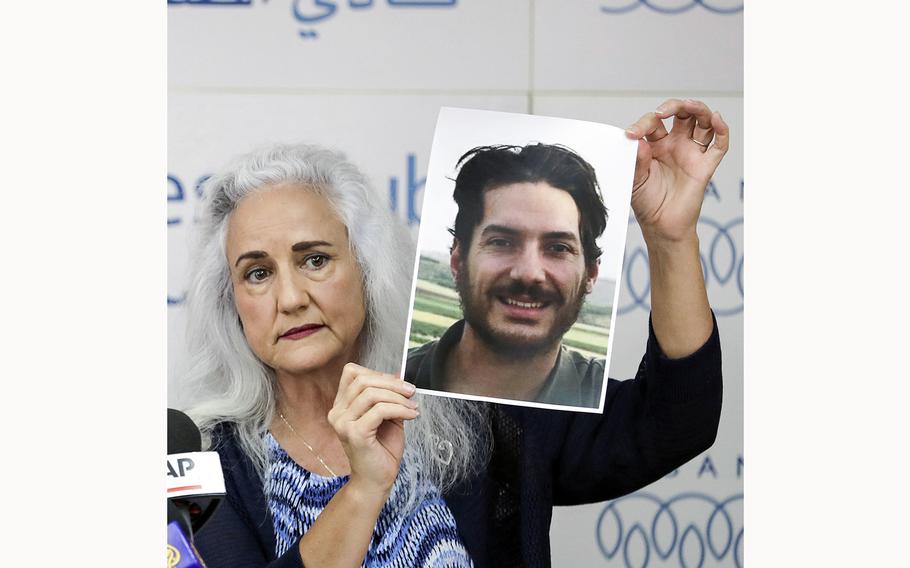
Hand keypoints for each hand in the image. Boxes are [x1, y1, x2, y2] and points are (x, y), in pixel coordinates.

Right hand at [327, 363, 417, 494]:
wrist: (376, 481)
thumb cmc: (382, 450)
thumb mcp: (388, 416)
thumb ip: (389, 396)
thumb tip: (399, 374)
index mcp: (341, 406)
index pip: (352, 373)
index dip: (377, 373)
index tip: (398, 384)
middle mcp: (337, 413)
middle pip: (362, 380)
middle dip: (392, 383)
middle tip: (411, 391)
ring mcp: (343, 423)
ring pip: (372, 394)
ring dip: (398, 397)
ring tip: (413, 406)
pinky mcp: (355, 434)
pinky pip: (380, 410)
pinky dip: (400, 409)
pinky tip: (412, 415)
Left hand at [625, 99, 729, 242]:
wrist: (662, 226)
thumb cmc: (647, 203)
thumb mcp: (635, 180)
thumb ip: (637, 161)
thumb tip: (638, 141)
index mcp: (656, 145)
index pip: (654, 123)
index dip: (643, 124)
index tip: (631, 134)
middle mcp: (676, 144)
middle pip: (682, 113)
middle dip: (674, 106)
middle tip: (662, 112)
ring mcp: (692, 153)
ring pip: (702, 122)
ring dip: (698, 109)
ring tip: (689, 106)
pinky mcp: (706, 165)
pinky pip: (719, 144)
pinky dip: (722, 129)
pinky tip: (716, 119)